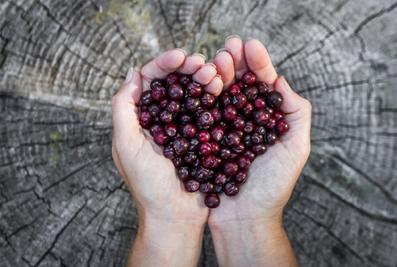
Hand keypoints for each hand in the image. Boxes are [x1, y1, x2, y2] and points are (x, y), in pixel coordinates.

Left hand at [111, 49, 222, 265]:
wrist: (175, 217)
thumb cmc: (148, 186)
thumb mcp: (126, 146)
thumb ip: (123, 109)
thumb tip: (134, 74)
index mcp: (141, 118)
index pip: (151, 80)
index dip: (165, 63)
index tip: (182, 56)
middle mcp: (162, 119)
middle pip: (175, 83)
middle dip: (188, 68)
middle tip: (203, 64)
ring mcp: (184, 128)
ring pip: (193, 93)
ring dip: (203, 79)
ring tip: (215, 74)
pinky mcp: (202, 138)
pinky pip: (208, 111)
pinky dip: (215, 97)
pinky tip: (223, 89)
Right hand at [208, 36, 310, 266]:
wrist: (244, 219)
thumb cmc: (273, 187)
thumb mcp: (296, 149)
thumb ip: (296, 113)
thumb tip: (279, 80)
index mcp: (266, 119)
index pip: (262, 85)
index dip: (258, 63)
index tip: (250, 45)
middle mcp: (243, 120)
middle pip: (239, 84)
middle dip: (235, 63)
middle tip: (228, 46)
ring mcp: (222, 129)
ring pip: (219, 94)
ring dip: (217, 74)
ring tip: (214, 61)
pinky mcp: (203, 140)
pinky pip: (201, 114)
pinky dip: (200, 97)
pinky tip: (199, 82)